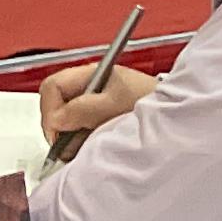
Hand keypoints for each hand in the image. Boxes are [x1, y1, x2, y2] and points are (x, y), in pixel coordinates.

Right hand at [37, 60, 157, 146]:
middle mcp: (87, 87)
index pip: (51, 87)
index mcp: (90, 75)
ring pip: (63, 122)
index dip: (50, 111)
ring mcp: (90, 104)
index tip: (58, 133)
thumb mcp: (114, 104)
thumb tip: (56, 120)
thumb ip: (83, 109)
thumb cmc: (148, 100)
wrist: (171, 113)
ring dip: (69, 138)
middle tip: (70, 145)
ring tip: (86, 145)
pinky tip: (91, 146)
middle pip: (53, 106)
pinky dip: (78, 142)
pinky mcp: (96, 119)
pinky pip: (75, 131)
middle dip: (58, 129)